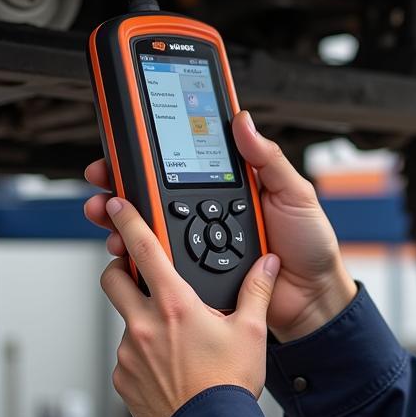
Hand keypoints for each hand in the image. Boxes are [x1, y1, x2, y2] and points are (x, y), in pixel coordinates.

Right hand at [83, 110, 355, 342]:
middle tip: (103, 178)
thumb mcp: (294, 192)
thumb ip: (267, 158)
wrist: (311, 296)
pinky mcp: (195, 273)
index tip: (127, 144)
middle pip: (157, 195)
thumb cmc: (309, 243)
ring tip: (107, 212)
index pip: (186, 163)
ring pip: (151, 228)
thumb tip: (242, 121)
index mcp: (230, 188)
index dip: (155, 153)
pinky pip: (160, 263)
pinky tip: (125, 248)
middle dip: (123, 184)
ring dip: (122, 219)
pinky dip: (137, 255)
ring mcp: (201, 242)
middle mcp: (210, 212)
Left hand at [97, 195, 279, 416]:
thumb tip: (269, 263)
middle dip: (120, 267)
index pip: (142, 249)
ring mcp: (128, 354)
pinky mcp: (123, 380)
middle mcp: (143, 326)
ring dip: (140, 317)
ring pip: (123, 319)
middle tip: (138, 271)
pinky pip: (127, 355)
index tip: (116, 205)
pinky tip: (169, 365)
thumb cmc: (227, 387)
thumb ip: (257, 290)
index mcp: (175, 305)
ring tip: (174, 337)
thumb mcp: (250, 331)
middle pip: (113, 278)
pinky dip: (143, 352)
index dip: (127, 221)